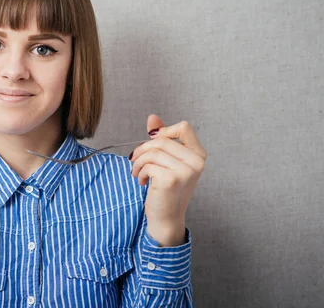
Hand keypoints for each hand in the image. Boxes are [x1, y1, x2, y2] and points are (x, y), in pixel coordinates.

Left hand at [129, 114, 206, 245]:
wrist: (166, 217)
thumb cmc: (166, 188)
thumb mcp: (167, 160)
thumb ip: (162, 138)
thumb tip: (152, 118)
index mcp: (198, 154)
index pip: (184, 127)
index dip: (164, 131)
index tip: (152, 142)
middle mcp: (196, 162)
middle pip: (162, 140)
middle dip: (143, 149)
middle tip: (135, 161)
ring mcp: (185, 171)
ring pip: (152, 152)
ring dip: (138, 162)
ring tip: (138, 173)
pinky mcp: (171, 180)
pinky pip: (148, 165)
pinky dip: (139, 172)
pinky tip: (142, 181)